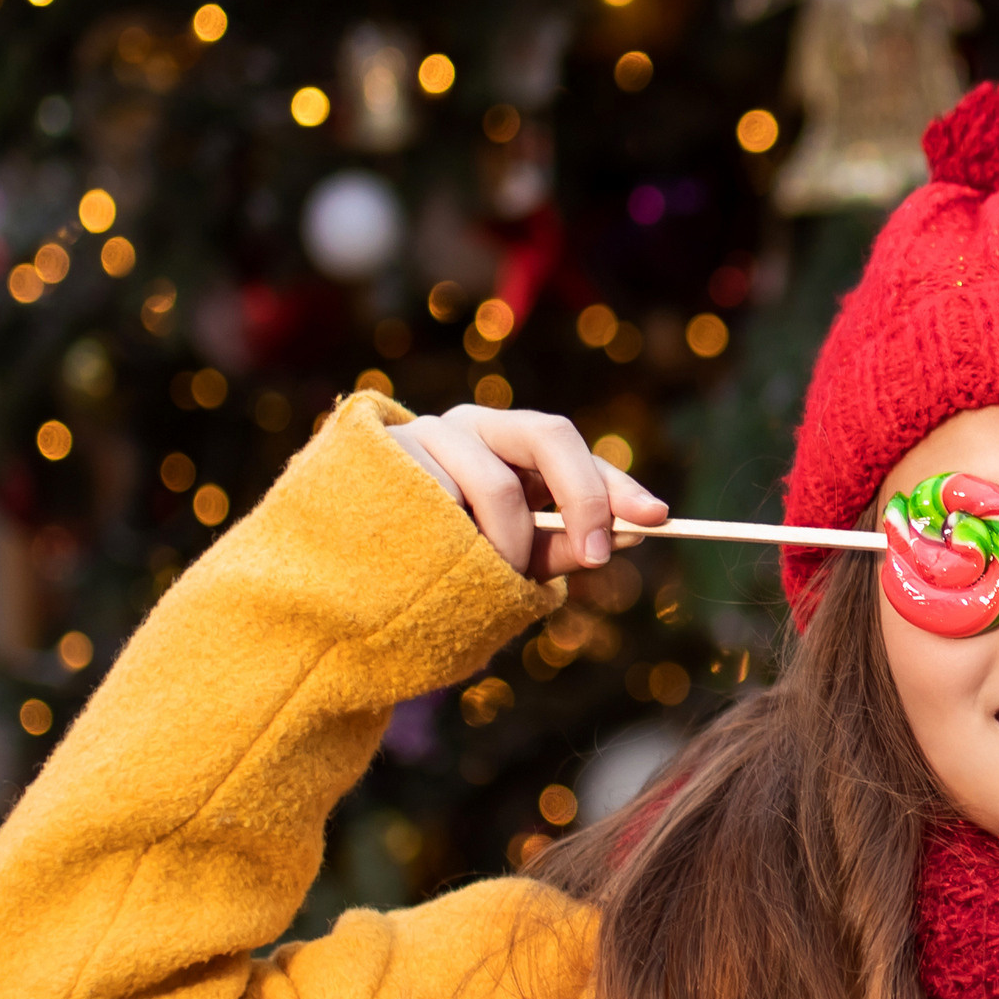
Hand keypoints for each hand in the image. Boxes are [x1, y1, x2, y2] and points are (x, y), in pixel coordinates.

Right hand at [386, 405, 667, 579]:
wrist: (343, 568)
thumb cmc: (440, 559)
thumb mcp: (515, 556)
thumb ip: (564, 543)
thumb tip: (632, 533)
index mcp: (507, 442)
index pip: (572, 448)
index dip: (615, 483)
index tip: (655, 519)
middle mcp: (472, 425)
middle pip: (550, 434)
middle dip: (584, 497)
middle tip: (598, 555)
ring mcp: (428, 434)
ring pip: (499, 486)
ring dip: (509, 545)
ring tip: (488, 574)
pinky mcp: (389, 457)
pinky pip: (445, 502)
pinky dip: (458, 543)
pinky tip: (436, 557)